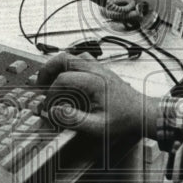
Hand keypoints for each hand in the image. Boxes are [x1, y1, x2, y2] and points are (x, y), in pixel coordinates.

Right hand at [36, 52, 157, 144]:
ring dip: (57, 66)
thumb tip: (55, 112)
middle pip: (64, 58)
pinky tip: (66, 77)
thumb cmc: (124, 119)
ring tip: (49, 80)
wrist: (142, 112)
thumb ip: (75, 119)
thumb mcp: (98, 126)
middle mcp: (96, 70)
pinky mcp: (101, 70)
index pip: (63, 79)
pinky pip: (80, 59)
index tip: (48, 105)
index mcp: (94, 82)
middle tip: (40, 84)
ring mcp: (99, 67)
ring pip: (72, 55)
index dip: (50, 92)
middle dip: (47, 70)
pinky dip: (68, 65)